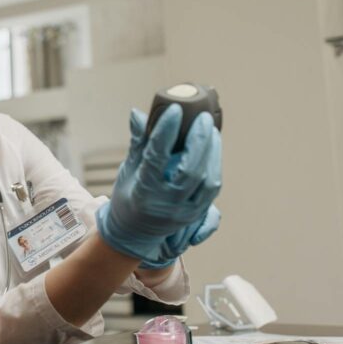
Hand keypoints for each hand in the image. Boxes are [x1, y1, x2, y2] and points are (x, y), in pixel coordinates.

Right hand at [95, 105, 221, 260]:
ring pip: (207, 181)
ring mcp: (184, 212)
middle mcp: (165, 203)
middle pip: (190, 170)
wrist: (133, 233)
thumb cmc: (128, 197)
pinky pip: (212, 190)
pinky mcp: (196, 214)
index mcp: (143, 189)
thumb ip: (138, 142)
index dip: (166, 131)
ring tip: (211, 130)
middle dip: (199, 140)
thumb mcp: (127, 169)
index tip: (174, 109)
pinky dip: (215, 167)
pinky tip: (213, 149)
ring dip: (213, 152)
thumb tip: (138, 114)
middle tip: (202, 118)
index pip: (157, 156)